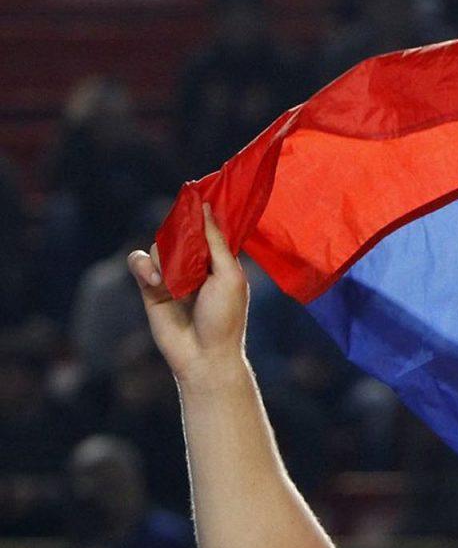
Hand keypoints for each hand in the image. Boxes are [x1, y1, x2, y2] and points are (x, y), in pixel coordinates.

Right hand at [125, 203, 249, 384]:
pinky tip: (154, 279)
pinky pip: (138, 262)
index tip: (192, 192)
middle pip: (177, 233)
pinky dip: (143, 266)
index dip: (197, 213)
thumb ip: (215, 241)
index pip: (204, 228)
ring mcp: (172, 276)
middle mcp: (195, 265)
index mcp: (219, 260)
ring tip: (168, 279)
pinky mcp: (151, 287)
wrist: (205, 355)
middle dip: (177, 235)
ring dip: (161, 256)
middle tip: (184, 251)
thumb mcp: (228, 274)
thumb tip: (205, 208)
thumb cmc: (225, 317)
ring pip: (157, 246)